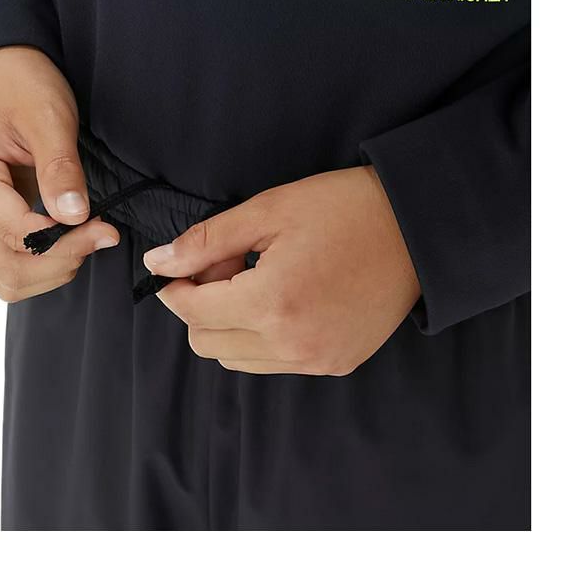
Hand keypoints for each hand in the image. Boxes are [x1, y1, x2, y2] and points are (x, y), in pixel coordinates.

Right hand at [0, 46, 118, 301]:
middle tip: (101, 235)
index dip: (67, 242)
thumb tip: (75, 217)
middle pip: (10, 271)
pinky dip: (42, 263)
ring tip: (85, 236)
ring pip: (7, 277)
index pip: (19, 237)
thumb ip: (60, 169)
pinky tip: (68, 238)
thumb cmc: (21, 85)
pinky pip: (7, 264)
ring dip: (53, 269)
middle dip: (63, 262)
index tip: (105, 227)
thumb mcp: (49, 118)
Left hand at [143, 166, 419, 375]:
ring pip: (236, 358)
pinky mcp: (336, 363)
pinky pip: (274, 362)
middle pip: (207, 343)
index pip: (192, 312)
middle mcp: (292, 344)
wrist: (415, 228)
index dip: (174, 288)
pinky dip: (261, 337)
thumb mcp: (267, 211)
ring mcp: (316, 360)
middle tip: (226, 266)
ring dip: (229, 323)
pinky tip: (283, 300)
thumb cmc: (343, 209)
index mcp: (272, 303)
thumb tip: (157, 263)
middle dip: (201, 305)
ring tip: (256, 281)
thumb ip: (205, 242)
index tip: (178, 268)